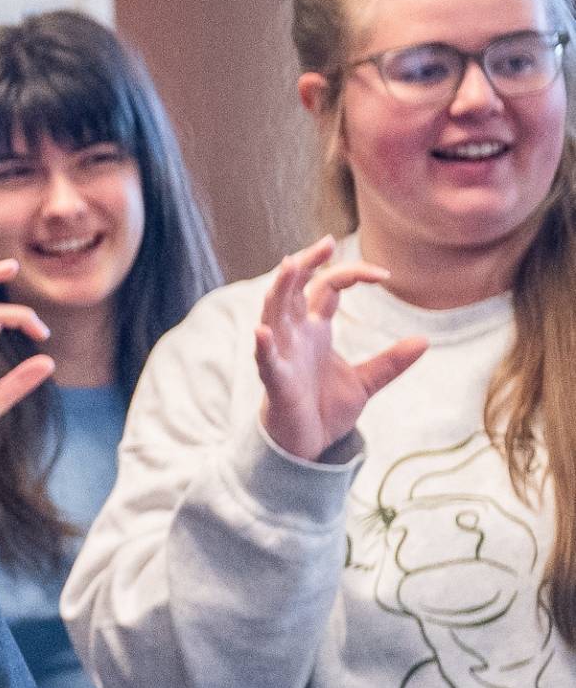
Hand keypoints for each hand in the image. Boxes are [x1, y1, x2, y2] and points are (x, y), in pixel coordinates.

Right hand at [251, 238, 423, 461]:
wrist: (309, 445)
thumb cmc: (326, 409)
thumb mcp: (366, 382)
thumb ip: (391, 361)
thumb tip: (424, 341)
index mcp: (314, 330)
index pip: (327, 288)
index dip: (351, 274)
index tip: (383, 274)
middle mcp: (295, 335)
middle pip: (295, 289)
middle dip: (307, 264)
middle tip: (326, 243)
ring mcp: (283, 355)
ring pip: (275, 313)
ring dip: (280, 289)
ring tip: (289, 265)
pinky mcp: (276, 381)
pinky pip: (266, 360)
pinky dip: (263, 345)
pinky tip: (262, 330)